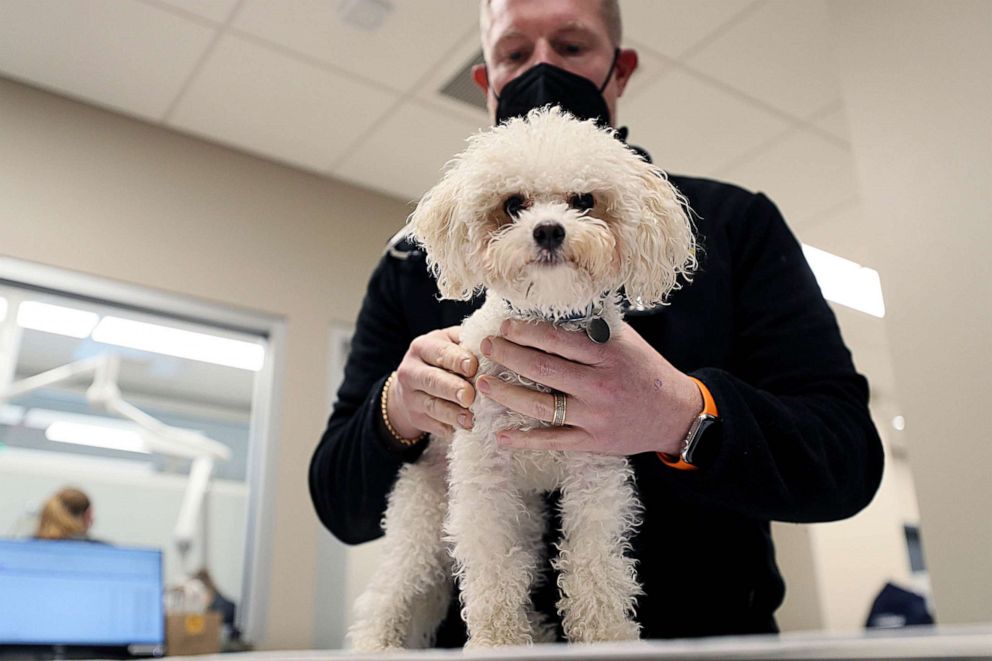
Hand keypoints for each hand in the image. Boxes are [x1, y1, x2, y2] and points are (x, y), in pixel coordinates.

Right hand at [388, 326, 477, 438]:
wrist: (414, 385)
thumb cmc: (444, 359)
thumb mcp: (451, 344)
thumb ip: (468, 343)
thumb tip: (496, 348)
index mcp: (423, 347)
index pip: (440, 352)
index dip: (457, 360)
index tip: (473, 367)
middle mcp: (412, 371)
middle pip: (432, 380)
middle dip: (452, 388)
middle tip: (469, 396)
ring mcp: (411, 398)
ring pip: (432, 406)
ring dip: (453, 414)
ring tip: (470, 420)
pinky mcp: (417, 419)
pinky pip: (434, 425)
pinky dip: (451, 428)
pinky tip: (465, 430)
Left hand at [476, 319, 702, 455]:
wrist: (676, 414)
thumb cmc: (647, 371)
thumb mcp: (627, 342)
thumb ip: (594, 329)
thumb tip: (557, 307)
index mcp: (607, 355)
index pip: (557, 339)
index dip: (526, 331)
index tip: (505, 326)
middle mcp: (598, 385)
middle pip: (542, 369)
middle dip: (508, 356)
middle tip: (487, 347)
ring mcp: (594, 416)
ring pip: (540, 406)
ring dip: (506, 395)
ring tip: (483, 384)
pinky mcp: (593, 442)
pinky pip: (552, 441)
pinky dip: (524, 440)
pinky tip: (500, 435)